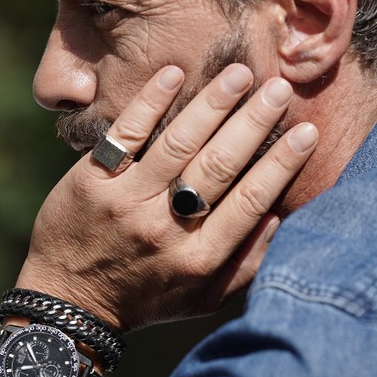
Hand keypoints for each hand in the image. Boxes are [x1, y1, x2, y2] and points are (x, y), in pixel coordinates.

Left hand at [17, 64, 317, 330]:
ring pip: (178, 144)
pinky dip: (150, 102)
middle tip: (279, 88)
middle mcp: (166, 228)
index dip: (282, 164)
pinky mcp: (92, 182)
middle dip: (254, 123)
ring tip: (240, 74)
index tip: (307, 131)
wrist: (69, 301)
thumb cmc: (146, 298)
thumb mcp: (204, 298)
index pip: (250, 201)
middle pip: (219, 166)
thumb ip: (247, 264)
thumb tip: (281, 216)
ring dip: (213, 104)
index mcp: (199, 257)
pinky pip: (126, 135)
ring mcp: (126, 202)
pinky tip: (174, 74)